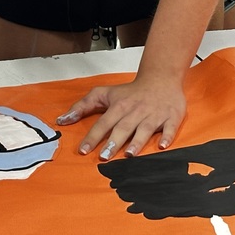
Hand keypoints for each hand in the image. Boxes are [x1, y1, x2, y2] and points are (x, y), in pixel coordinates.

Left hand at [56, 73, 186, 159]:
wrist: (161, 78)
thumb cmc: (131, 91)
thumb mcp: (104, 93)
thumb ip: (83, 106)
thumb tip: (62, 120)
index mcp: (120, 106)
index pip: (103, 122)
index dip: (93, 136)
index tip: (83, 150)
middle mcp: (136, 111)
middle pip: (123, 127)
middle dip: (114, 141)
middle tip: (104, 157)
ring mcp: (154, 114)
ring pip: (145, 128)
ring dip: (137, 141)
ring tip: (129, 155)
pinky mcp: (171, 116)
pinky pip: (170, 127)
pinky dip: (167, 136)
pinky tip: (161, 145)